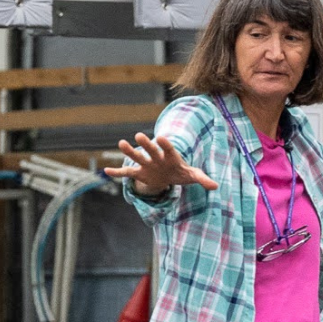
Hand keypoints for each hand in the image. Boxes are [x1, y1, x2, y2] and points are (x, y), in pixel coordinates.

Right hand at [103, 132, 218, 194]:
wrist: (169, 175)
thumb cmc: (181, 172)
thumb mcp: (192, 176)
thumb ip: (202, 179)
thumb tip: (216, 186)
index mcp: (170, 156)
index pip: (168, 149)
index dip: (166, 144)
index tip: (162, 137)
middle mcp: (157, 157)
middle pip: (151, 149)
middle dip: (146, 143)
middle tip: (139, 135)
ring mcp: (147, 164)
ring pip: (137, 156)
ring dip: (130, 151)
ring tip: (121, 143)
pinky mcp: (140, 172)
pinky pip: (127, 172)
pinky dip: (117, 172)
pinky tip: (106, 171)